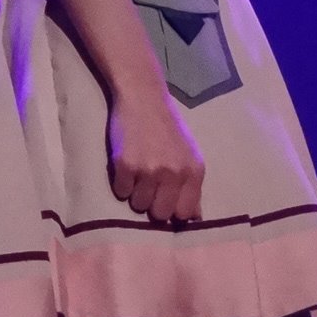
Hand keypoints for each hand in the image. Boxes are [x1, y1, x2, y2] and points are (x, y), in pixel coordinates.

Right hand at [108, 85, 204, 222]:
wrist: (143, 98)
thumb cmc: (167, 128)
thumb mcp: (189, 155)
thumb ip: (192, 186)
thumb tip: (195, 218)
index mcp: (193, 171)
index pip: (185, 213)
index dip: (174, 211)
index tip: (166, 202)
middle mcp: (174, 173)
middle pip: (160, 214)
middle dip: (153, 205)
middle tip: (149, 187)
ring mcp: (149, 170)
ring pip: (138, 205)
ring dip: (135, 194)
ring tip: (137, 174)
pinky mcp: (125, 165)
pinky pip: (121, 192)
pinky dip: (121, 183)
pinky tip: (126, 166)